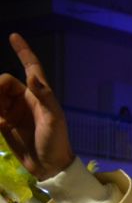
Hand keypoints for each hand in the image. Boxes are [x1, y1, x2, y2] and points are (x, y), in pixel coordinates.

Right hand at [0, 34, 73, 179]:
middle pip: (3, 82)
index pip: (31, 67)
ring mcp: (12, 110)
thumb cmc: (56, 142)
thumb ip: (44, 97)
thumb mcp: (54, 120)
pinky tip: (0, 126)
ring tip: (3, 122)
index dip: (23, 51)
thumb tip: (33, 76)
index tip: (14, 36)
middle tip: (3, 113)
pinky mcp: (3, 123)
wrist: (48, 166)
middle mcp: (24, 99)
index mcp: (39, 95)